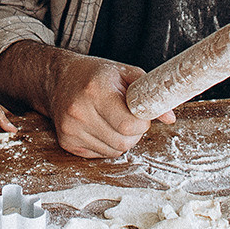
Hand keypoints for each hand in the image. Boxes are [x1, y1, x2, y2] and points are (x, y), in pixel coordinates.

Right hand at [45, 53, 172, 158]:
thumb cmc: (95, 74)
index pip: (129, 125)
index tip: (141, 114)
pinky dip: (107, 144)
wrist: (59, 79)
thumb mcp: (125, 73)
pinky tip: (101, 127)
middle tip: (130, 118)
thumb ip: (149, 92)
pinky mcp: (67, 142)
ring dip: (122, 140)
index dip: (142, 123)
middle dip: (134, 133)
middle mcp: (79, 112)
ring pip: (114, 151)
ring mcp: (71, 129)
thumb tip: (170, 117)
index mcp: (95, 91)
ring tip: (115, 120)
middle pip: (123, 141)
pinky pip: (100, 154)